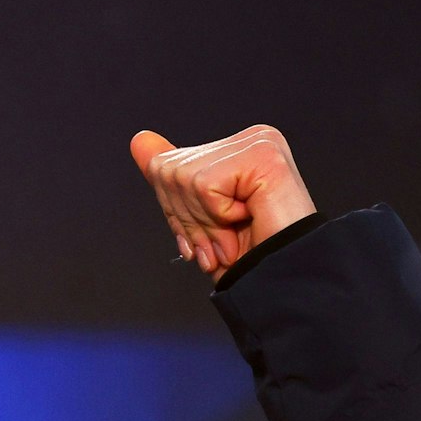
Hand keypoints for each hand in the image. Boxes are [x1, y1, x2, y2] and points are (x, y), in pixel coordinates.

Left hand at [129, 124, 317, 282]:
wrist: (281, 282)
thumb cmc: (247, 256)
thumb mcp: (195, 216)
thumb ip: (169, 177)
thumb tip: (139, 139)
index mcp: (233, 148)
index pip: (164, 168)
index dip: (176, 212)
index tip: (205, 237)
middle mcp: (250, 138)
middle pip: (169, 172)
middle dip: (188, 220)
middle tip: (220, 244)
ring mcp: (259, 143)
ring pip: (183, 178)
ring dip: (206, 223)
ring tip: (233, 238)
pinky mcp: (264, 156)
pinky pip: (205, 185)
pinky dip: (219, 215)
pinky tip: (249, 219)